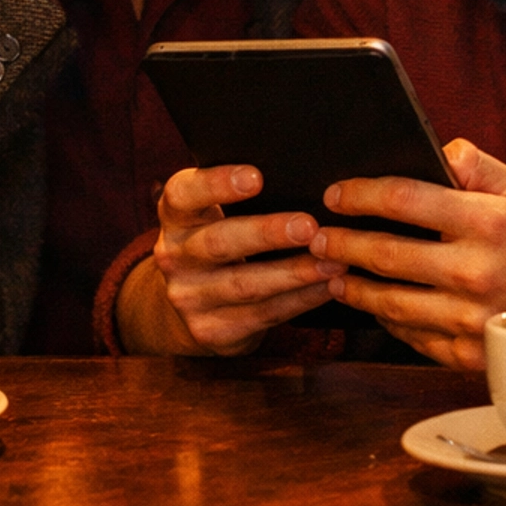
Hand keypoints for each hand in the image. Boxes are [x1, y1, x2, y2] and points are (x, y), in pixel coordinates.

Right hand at [121, 166, 337, 354]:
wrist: (191, 303)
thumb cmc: (220, 236)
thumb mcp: (213, 213)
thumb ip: (239, 196)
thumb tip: (303, 175)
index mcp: (175, 215)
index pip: (184, 194)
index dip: (216, 184)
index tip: (256, 177)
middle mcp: (173, 256)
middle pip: (219, 242)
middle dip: (267, 234)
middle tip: (308, 226)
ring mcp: (188, 297)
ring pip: (245, 285)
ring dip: (294, 273)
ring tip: (333, 261)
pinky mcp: (209, 330)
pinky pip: (263, 315)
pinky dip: (300, 300)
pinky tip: (327, 286)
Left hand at [309, 138, 505, 369]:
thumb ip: (481, 168)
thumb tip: (439, 151)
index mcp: (489, 223)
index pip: (406, 199)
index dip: (362, 194)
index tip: (336, 193)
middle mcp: (476, 271)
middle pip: (388, 254)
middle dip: (343, 243)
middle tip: (315, 236)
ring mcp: (472, 318)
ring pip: (392, 302)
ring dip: (354, 286)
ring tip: (330, 272)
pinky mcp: (471, 353)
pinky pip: (414, 337)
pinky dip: (387, 320)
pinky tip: (372, 305)